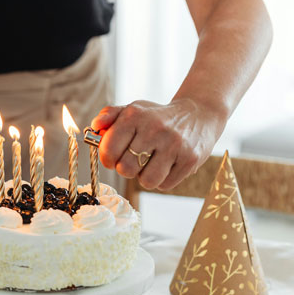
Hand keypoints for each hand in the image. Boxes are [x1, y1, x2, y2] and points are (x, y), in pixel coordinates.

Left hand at [91, 99, 225, 189]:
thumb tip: (94, 127)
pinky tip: (168, 165)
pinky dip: (163, 180)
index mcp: (135, 115)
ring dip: (145, 177)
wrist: (199, 114)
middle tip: (135, 160)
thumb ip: (109, 116)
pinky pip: (165, 185)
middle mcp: (155, 129)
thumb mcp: (134, 109)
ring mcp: (174, 145)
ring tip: (151, 164)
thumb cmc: (158, 117)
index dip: (108, 159)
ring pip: (147, 181)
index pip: (109, 150)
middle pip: (126, 169)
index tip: (114, 158)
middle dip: (127, 169)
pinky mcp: (190, 159)